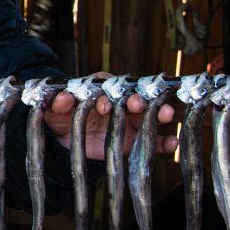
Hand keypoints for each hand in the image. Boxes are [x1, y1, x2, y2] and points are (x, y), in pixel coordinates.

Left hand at [44, 76, 177, 160]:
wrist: (65, 137)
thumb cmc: (63, 115)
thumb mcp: (56, 108)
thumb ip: (59, 102)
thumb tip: (62, 98)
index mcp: (103, 91)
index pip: (112, 87)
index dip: (110, 93)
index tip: (104, 103)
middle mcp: (120, 104)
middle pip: (134, 98)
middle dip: (137, 100)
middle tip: (136, 104)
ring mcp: (129, 122)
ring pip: (149, 115)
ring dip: (159, 113)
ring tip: (166, 113)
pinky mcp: (133, 142)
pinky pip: (154, 143)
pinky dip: (165, 143)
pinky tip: (173, 142)